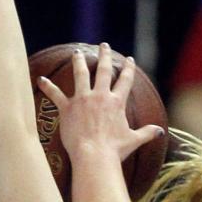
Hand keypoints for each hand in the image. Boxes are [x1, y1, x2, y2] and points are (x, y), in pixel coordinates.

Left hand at [37, 44, 164, 166]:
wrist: (95, 156)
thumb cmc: (115, 150)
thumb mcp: (134, 140)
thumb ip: (147, 133)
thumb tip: (161, 131)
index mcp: (117, 102)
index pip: (125, 80)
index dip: (128, 69)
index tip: (129, 59)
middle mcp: (100, 96)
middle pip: (104, 71)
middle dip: (104, 57)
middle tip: (103, 45)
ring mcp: (83, 100)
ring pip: (81, 75)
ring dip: (79, 62)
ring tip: (77, 53)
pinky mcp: (67, 108)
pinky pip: (55, 95)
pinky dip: (48, 87)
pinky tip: (40, 80)